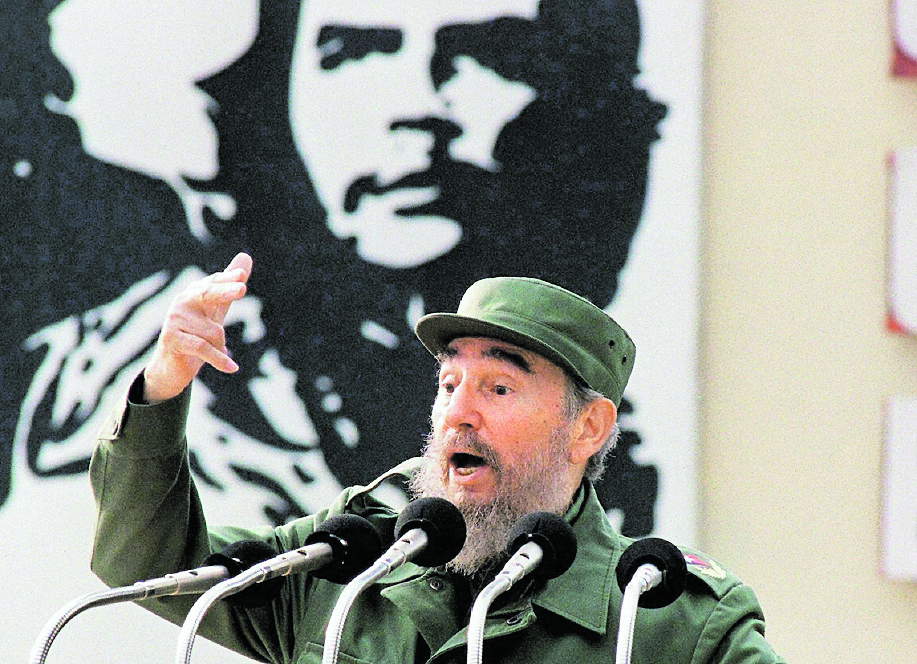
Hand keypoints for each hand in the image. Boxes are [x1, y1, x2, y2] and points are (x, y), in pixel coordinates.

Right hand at [142, 253, 252, 402]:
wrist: (171, 368)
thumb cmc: (196, 336)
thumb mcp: (215, 311)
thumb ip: (229, 288)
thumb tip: (245, 256)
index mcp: (193, 294)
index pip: (213, 283)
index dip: (227, 279)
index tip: (242, 275)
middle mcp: (181, 303)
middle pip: (208, 294)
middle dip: (226, 292)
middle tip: (243, 288)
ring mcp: (174, 320)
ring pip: (214, 331)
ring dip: (220, 346)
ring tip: (216, 352)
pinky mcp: (171, 339)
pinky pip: (203, 348)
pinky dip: (220, 359)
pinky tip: (232, 368)